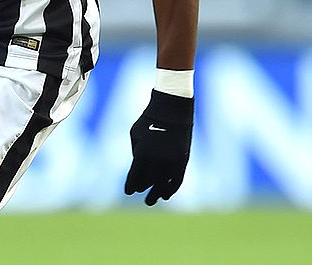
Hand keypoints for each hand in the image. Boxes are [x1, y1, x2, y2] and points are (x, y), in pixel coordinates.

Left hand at [124, 89, 192, 205]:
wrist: (172, 110)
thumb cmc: (149, 120)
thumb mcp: (136, 135)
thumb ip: (136, 154)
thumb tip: (139, 171)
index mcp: (142, 154)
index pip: (135, 177)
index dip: (131, 186)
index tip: (128, 191)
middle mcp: (157, 161)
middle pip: (148, 182)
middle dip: (142, 188)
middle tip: (139, 193)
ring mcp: (171, 162)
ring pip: (163, 185)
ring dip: (156, 194)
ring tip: (150, 201)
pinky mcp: (183, 161)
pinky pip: (177, 180)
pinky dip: (171, 190)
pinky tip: (166, 196)